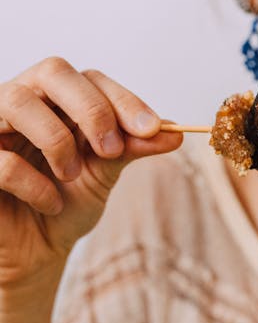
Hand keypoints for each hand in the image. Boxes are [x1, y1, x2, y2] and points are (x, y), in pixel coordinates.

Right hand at [0, 57, 181, 290]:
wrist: (36, 250)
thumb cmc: (66, 204)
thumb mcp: (104, 173)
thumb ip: (131, 148)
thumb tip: (174, 132)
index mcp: (58, 101)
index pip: (91, 79)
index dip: (123, 100)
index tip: (153, 129)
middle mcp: (24, 102)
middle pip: (54, 72)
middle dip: (92, 108)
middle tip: (112, 149)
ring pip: (17, 101)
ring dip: (57, 141)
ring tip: (72, 176)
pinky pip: (1, 160)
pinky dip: (33, 184)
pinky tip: (49, 203)